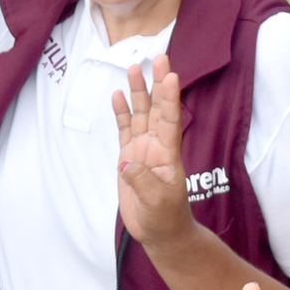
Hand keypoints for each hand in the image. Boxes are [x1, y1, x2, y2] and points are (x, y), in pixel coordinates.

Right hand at [114, 56, 196, 247]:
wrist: (160, 232)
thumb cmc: (164, 219)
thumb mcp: (156, 203)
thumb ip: (143, 182)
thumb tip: (127, 163)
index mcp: (168, 154)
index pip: (170, 120)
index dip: (170, 98)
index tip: (171, 76)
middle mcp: (156, 146)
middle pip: (156, 109)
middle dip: (157, 83)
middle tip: (159, 58)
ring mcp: (142, 150)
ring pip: (140, 115)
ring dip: (138, 92)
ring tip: (134, 68)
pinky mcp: (129, 158)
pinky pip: (124, 130)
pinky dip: (121, 113)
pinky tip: (118, 96)